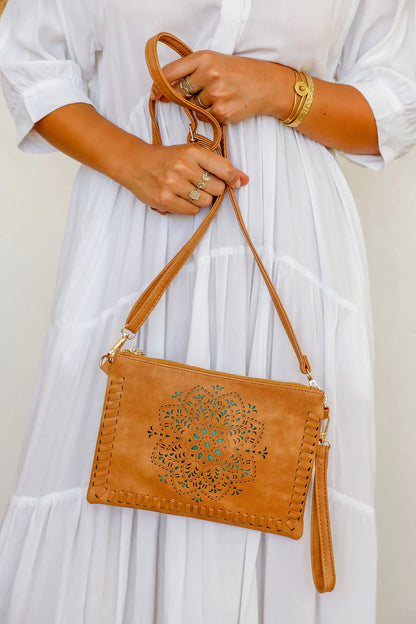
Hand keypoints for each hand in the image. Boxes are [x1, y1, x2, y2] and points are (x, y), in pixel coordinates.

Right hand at [121, 141, 248, 215]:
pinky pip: (192, 210)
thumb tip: (244, 179)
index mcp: (192, 152)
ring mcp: (173, 184)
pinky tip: (181, 197)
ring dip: (202, 199)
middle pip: (217, 189)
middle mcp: (183, 167)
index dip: (234, 178)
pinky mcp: (165, 200)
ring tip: (189, 190)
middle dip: (214, 189)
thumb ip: (218, 165)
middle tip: (202, 184)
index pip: (224, 169)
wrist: (136, 164)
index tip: (236, 182)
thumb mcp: (192, 154)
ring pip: (205, 201)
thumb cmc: (168, 158)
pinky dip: (190, 206)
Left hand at [150, 50, 283, 123]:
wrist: (266, 86)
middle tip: (196, 94)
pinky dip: (212, 114)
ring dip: (200, 105)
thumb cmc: (237, 73)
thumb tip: (162, 90)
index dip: (159, 85)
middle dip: (182, 96)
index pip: (170, 72)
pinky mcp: (222, 113)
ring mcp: (216, 95)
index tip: (154, 93)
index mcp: (204, 58)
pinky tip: (225, 105)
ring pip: (193, 106)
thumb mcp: (214, 62)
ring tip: (219, 96)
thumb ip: (189, 72)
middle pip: (179, 92)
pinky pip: (206, 117)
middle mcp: (209, 75)